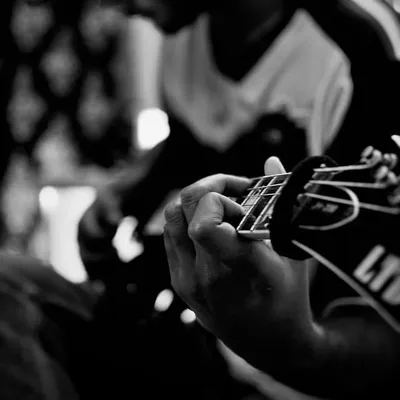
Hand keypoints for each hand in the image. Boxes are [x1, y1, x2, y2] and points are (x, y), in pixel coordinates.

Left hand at [163, 157, 318, 371]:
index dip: (220, 198)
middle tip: (236, 191)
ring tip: (224, 206)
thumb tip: (271, 160)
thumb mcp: (295, 250)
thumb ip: (281, 202)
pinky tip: (214, 225)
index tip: (246, 199)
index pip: (204, 225)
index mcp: (242, 269)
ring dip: (196, 200)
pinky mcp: (178, 283)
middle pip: (183, 207)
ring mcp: (187, 281)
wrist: (270, 343)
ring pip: (171, 217)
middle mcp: (206, 276)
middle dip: (209, 186)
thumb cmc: (290, 295)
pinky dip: (188, 219)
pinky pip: (171, 235)